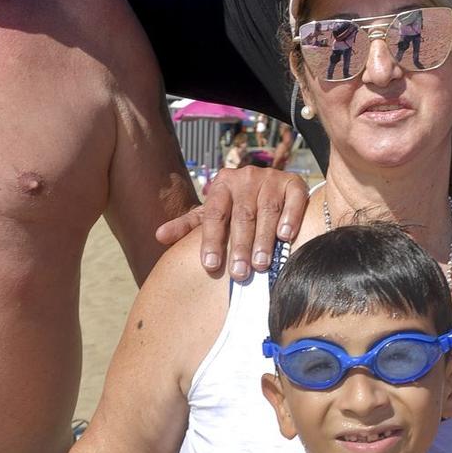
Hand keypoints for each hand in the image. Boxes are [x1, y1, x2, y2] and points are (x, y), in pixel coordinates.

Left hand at [155, 166, 307, 278]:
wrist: (270, 184)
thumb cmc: (236, 207)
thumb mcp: (211, 213)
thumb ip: (188, 225)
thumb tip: (158, 236)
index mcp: (222, 184)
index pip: (214, 214)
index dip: (211, 240)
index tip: (210, 265)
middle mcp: (246, 178)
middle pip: (242, 215)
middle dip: (240, 246)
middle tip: (238, 274)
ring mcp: (271, 179)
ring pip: (267, 211)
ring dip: (264, 238)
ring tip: (261, 265)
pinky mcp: (293, 183)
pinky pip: (293, 200)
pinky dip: (290, 217)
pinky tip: (286, 236)